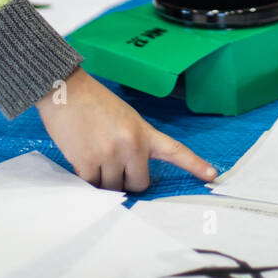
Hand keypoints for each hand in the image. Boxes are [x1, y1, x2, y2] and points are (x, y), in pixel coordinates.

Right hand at [35, 67, 218, 192]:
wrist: (64, 89)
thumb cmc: (92, 102)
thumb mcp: (124, 117)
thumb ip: (133, 143)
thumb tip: (127, 174)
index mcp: (143, 132)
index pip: (175, 151)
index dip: (195, 165)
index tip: (213, 175)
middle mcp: (131, 145)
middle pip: (138, 184)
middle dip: (125, 180)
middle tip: (111, 163)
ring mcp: (110, 155)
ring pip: (112, 188)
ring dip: (103, 180)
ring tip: (92, 154)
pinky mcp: (87, 162)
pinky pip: (91, 185)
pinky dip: (86, 179)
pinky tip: (81, 159)